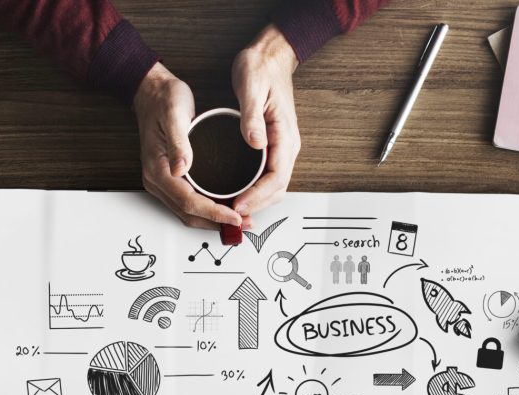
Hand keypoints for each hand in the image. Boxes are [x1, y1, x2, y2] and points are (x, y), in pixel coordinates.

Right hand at [133, 63, 242, 230]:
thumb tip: (181, 168)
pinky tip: (224, 208)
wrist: (152, 92)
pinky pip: (188, 203)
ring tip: (239, 220)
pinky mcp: (169, 180)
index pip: (188, 201)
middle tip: (244, 223)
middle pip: (188, 214)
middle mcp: (157, 181)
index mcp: (157, 170)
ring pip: (188, 213)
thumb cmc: (164, 100)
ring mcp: (162, 182)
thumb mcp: (174, 114)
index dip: (213, 212)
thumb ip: (179, 142)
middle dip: (217, 222)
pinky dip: (207, 211)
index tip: (235, 216)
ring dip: (213, 220)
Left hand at [230, 25, 299, 218]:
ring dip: (256, 202)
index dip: (257, 196)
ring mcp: (281, 148)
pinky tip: (238, 195)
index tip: (238, 205)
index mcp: (285, 135)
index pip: (276, 177)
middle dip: (256, 206)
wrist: (270, 56)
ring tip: (233, 211)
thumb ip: (252, 117)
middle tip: (231, 215)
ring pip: (273, 187)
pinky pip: (267, 177)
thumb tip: (255, 143)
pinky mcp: (273, 147)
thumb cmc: (261, 68)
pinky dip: (255, 192)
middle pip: (277, 189)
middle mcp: (287, 146)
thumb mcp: (251, 87)